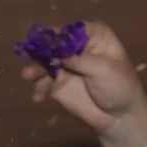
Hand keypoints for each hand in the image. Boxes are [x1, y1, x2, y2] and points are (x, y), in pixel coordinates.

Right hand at [20, 19, 146, 146]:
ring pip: (44, 62)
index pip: (70, 30)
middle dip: (39, 50)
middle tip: (27, 57)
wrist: (119, 116)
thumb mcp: (103, 69)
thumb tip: (56, 54)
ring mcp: (65, 66)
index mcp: (93, 38)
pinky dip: (38, 88)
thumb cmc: (119, 86)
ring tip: (28, 76)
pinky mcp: (57, 84)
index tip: (41, 39)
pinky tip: (39, 97)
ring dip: (34, 68)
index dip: (55, 33)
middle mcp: (76, 48)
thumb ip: (79, 60)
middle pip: (53, 44)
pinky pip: (42, 82)